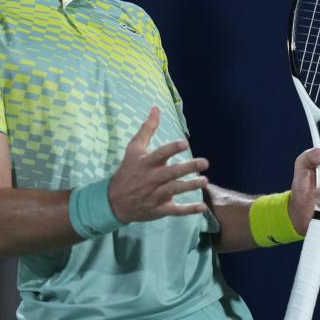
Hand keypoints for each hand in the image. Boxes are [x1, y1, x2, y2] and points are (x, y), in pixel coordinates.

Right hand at [107, 106, 209, 222]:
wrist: (115, 201)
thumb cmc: (128, 170)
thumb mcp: (134, 149)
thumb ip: (147, 129)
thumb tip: (156, 108)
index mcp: (146, 163)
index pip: (160, 154)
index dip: (172, 148)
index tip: (184, 143)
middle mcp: (151, 178)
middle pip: (172, 172)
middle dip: (188, 167)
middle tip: (204, 162)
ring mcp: (156, 194)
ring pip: (175, 190)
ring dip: (190, 186)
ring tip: (204, 181)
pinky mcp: (159, 209)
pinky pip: (175, 210)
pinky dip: (188, 210)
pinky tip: (202, 207)